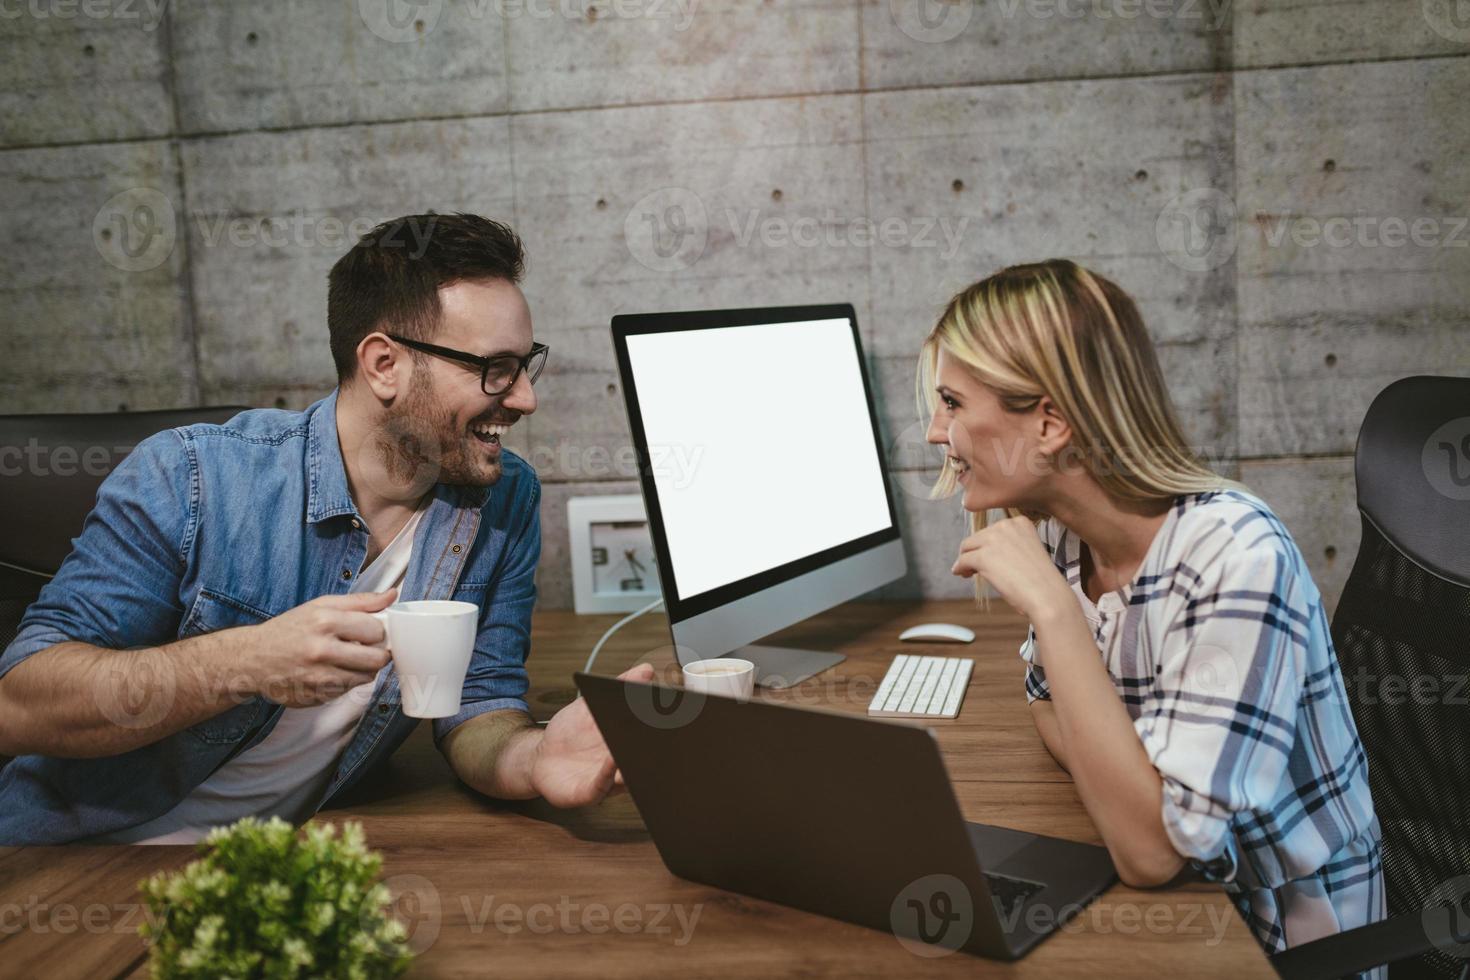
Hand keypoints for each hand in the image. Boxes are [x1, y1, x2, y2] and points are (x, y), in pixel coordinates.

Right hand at [245, 588, 396, 706]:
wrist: (252, 659)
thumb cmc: (290, 629)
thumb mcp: (321, 606)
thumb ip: (360, 602)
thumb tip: (392, 596)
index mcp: (325, 622)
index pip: (376, 630)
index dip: (377, 632)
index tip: (370, 632)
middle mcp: (322, 650)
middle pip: (376, 659)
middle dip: (377, 654)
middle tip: (366, 649)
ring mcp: (318, 677)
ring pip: (365, 678)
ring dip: (362, 670)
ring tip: (345, 659)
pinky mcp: (316, 696)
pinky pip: (347, 691)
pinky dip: (345, 682)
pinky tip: (330, 672)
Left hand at [530, 662, 655, 806]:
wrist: (540, 758)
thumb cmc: (570, 733)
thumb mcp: (592, 703)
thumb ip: (620, 686)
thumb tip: (647, 669)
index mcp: (628, 742)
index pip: (652, 737)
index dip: (666, 728)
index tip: (676, 714)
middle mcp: (623, 764)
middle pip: (645, 758)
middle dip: (656, 746)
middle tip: (664, 730)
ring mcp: (608, 780)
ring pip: (628, 775)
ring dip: (635, 762)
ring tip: (640, 744)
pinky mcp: (589, 792)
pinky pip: (602, 785)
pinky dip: (610, 772)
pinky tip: (613, 757)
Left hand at [951, 516, 1073, 622]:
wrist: (1047, 596)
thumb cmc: (1041, 581)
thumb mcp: (1027, 552)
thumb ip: (1008, 546)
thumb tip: (980, 551)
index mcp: (1020, 522)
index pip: (993, 530)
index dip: (988, 545)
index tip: (991, 558)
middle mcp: (1006, 525)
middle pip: (978, 537)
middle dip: (975, 552)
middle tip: (976, 569)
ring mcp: (994, 539)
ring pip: (967, 547)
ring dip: (966, 560)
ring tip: (969, 573)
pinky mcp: (983, 556)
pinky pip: (963, 560)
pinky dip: (960, 568)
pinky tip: (963, 575)